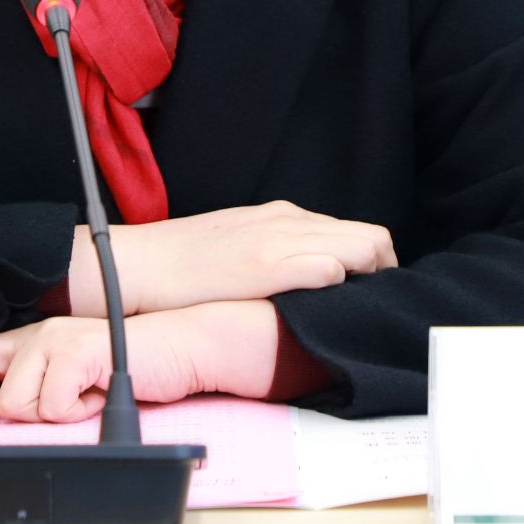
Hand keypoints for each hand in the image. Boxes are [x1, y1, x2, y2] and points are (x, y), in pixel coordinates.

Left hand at [0, 301, 280, 432]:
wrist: (180, 348)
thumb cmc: (126, 369)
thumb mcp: (69, 383)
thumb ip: (36, 390)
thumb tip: (1, 419)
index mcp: (27, 341)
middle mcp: (32, 333)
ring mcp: (52, 338)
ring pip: (15, 403)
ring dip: (47, 416)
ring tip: (79, 400)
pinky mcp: (75, 349)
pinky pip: (53, 405)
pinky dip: (76, 412)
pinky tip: (96, 395)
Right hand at [79, 202, 395, 315]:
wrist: (137, 265)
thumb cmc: (179, 265)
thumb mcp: (235, 247)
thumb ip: (272, 253)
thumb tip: (303, 274)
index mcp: (280, 216)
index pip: (353, 230)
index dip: (374, 260)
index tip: (374, 287)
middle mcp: (286, 221)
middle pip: (369, 236)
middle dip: (386, 270)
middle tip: (383, 301)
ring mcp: (278, 241)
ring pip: (360, 247)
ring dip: (376, 275)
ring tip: (372, 307)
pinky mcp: (267, 266)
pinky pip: (329, 266)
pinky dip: (347, 284)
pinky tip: (343, 306)